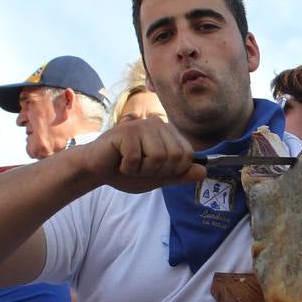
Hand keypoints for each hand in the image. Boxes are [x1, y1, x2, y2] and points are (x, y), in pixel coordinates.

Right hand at [79, 118, 203, 193]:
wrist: (97, 169)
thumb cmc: (127, 171)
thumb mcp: (158, 178)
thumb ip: (180, 175)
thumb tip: (204, 172)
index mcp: (168, 132)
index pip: (187, 155)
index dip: (173, 170)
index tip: (155, 169)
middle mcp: (158, 124)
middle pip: (174, 156)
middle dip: (157, 171)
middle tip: (140, 167)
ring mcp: (142, 125)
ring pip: (158, 157)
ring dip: (142, 170)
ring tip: (129, 164)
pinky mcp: (126, 131)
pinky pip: (137, 159)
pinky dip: (128, 168)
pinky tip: (119, 161)